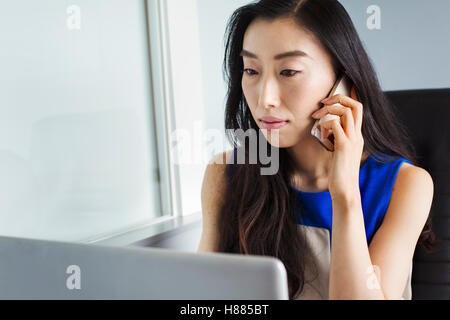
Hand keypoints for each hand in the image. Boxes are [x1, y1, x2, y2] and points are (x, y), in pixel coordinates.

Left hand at [311, 86, 363, 201]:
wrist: (345, 191)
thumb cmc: (339, 174)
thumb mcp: (339, 153)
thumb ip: (336, 139)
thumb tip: (324, 129)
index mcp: (357, 136)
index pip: (358, 109)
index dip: (350, 95)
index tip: (336, 91)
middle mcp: (357, 136)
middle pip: (355, 105)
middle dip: (339, 97)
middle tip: (323, 102)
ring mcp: (352, 140)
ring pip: (346, 111)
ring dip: (329, 109)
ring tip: (316, 115)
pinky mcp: (343, 147)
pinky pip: (335, 125)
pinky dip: (325, 123)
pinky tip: (319, 130)